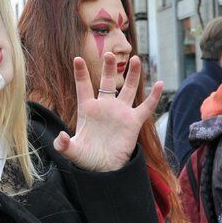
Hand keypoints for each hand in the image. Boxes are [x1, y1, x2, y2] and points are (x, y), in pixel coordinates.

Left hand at [53, 53, 162, 171]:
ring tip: (135, 58)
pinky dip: (154, 96)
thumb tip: (61, 138)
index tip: (77, 59)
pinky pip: (146, 106)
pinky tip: (160, 84)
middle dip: (109, 68)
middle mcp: (105, 107)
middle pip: (107, 82)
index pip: (83, 87)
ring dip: (132, 74)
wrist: (104, 169)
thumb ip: (64, 145)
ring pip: (128, 89)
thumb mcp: (73, 151)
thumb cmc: (86, 158)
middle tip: (109, 53)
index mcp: (88, 109)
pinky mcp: (134, 121)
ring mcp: (120, 112)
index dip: (80, 73)